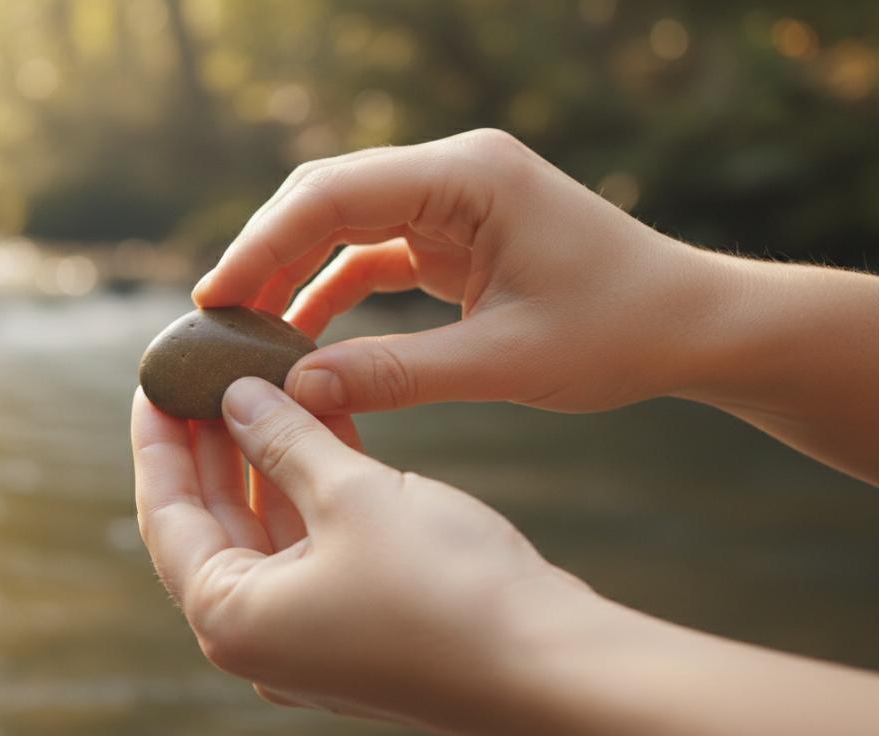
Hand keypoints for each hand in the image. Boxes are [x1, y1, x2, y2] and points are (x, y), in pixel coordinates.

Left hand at [130, 377, 590, 735]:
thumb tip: (238, 396)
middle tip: (208, 369)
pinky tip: (321, 419)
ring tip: (262, 378)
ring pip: (269, 526)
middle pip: (213, 520)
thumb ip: (284, 440)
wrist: (551, 666)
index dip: (159, 438)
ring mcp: (310, 633)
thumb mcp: (352, 496)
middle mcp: (260, 635)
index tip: (156, 378)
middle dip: (213, 441)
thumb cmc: (447, 589)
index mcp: (232, 618)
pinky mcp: (357, 622)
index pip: (167, 513)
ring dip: (268, 455)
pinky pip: (315, 540)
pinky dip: (314, 484)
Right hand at [192, 129, 729, 414]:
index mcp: (468, 176)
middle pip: (327, 196)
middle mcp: (454, 172)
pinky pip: (374, 252)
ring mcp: (453, 199)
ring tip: (248, 333)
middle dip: (266, 254)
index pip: (335, 193)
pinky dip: (334, 288)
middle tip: (216, 320)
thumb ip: (396, 373)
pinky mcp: (455, 233)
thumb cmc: (619, 331)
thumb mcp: (504, 362)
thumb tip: (299, 391)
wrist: (692, 324)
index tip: (216, 300)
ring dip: (294, 273)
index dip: (264, 244)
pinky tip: (301, 334)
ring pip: (343, 222)